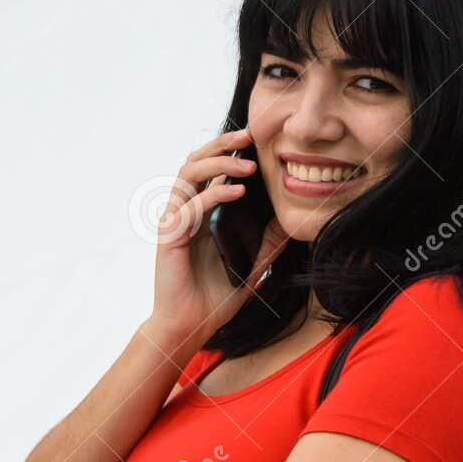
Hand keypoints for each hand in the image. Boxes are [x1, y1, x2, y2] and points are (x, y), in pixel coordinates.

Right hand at [145, 126, 287, 350]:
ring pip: (188, 175)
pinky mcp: (170, 238)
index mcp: (199, 213)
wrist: (192, 325)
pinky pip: (189, 207)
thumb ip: (268, 240)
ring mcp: (174, 223)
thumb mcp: (253, 263)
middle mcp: (184, 212)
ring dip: (218, 164)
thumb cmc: (215, 296)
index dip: (227, 149)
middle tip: (249, 136)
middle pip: (195, 162)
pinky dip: (212, 195)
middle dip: (221, 144)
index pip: (209, 169)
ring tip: (246, 165)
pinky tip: (236, 192)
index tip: (254, 140)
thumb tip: (293, 218)